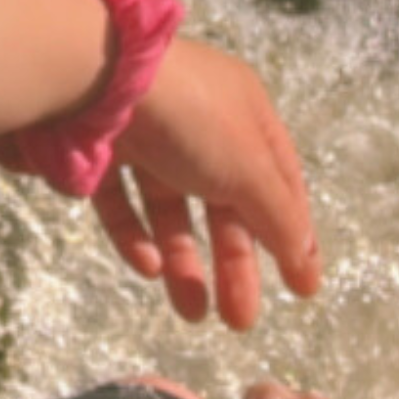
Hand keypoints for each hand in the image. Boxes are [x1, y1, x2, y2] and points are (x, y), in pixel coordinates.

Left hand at [0, 34, 321, 329]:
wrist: (94, 77)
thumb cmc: (189, 117)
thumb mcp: (250, 167)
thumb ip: (278, 217)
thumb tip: (304, 262)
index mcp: (244, 111)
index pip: (278, 179)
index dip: (292, 233)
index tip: (301, 289)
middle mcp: (197, 120)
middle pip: (224, 203)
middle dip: (234, 264)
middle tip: (239, 322)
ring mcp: (146, 133)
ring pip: (170, 209)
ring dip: (184, 263)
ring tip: (192, 313)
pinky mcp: (98, 148)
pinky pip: (122, 202)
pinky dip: (136, 237)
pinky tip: (148, 267)